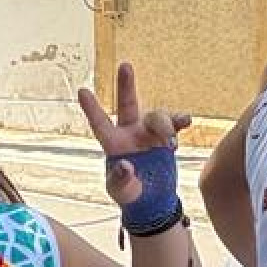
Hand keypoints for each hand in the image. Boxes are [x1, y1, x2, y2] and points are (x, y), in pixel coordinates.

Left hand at [77, 63, 189, 208]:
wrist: (153, 201)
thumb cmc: (130, 194)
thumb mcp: (121, 192)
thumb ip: (120, 180)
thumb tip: (125, 165)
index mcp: (114, 144)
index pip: (100, 123)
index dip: (91, 108)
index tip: (81, 91)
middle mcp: (131, 133)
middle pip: (127, 104)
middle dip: (126, 85)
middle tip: (125, 65)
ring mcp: (149, 134)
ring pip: (156, 116)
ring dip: (163, 124)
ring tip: (169, 140)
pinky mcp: (166, 138)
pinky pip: (175, 124)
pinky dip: (180, 121)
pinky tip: (185, 121)